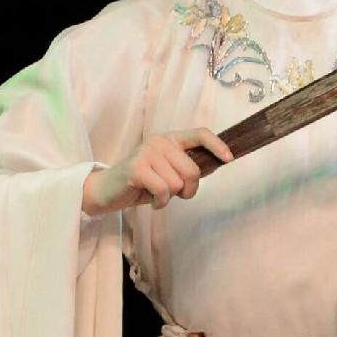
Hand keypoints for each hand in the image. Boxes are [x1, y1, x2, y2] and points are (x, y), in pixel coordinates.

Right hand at [84, 126, 235, 214]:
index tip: (229, 159)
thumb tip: (220, 161)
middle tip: (174, 194)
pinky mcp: (136, 168)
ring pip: (178, 184)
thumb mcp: (169, 171)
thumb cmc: (143, 183)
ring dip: (171, 196)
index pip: (200, 134)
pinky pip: (163, 191)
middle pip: (193, 170)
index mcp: (170, 139)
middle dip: (189, 189)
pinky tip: (151, 200)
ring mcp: (146, 153)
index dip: (218, 146)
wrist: (107, 191)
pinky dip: (160, 202)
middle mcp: (159, 141)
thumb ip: (188, 166)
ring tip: (156, 193)